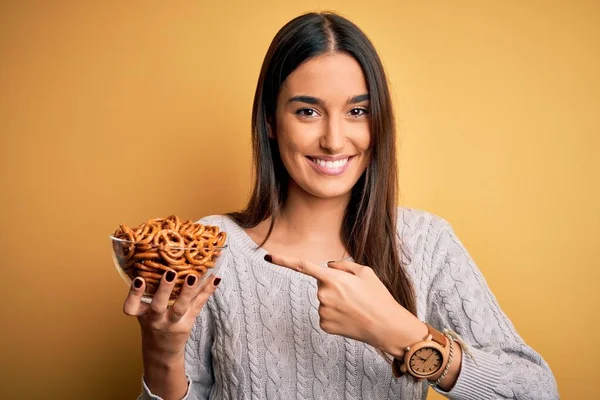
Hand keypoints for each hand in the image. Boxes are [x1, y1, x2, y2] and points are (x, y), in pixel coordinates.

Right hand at [123, 270, 220, 360]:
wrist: (162, 351)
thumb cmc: (153, 323)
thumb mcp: (144, 311)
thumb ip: (147, 292)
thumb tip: (155, 260)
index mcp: (141, 314)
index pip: (131, 306)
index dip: (134, 293)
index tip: (139, 279)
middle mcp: (156, 320)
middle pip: (158, 306)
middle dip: (164, 290)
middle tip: (170, 273)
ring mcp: (173, 322)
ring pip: (180, 307)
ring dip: (187, 291)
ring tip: (193, 276)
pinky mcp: (189, 322)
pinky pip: (198, 304)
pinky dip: (208, 290)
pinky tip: (215, 278)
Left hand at [265, 254, 424, 355]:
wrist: (387, 327)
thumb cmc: (378, 296)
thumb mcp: (365, 272)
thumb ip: (342, 266)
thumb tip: (327, 267)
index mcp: (332, 278)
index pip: (302, 266)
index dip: (283, 261)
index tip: (267, 257)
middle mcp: (323, 295)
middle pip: (321, 284)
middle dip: (334, 285)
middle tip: (355, 294)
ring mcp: (322, 312)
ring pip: (324, 300)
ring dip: (336, 301)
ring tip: (356, 306)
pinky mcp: (324, 325)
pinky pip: (326, 314)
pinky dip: (336, 314)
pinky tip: (350, 317)